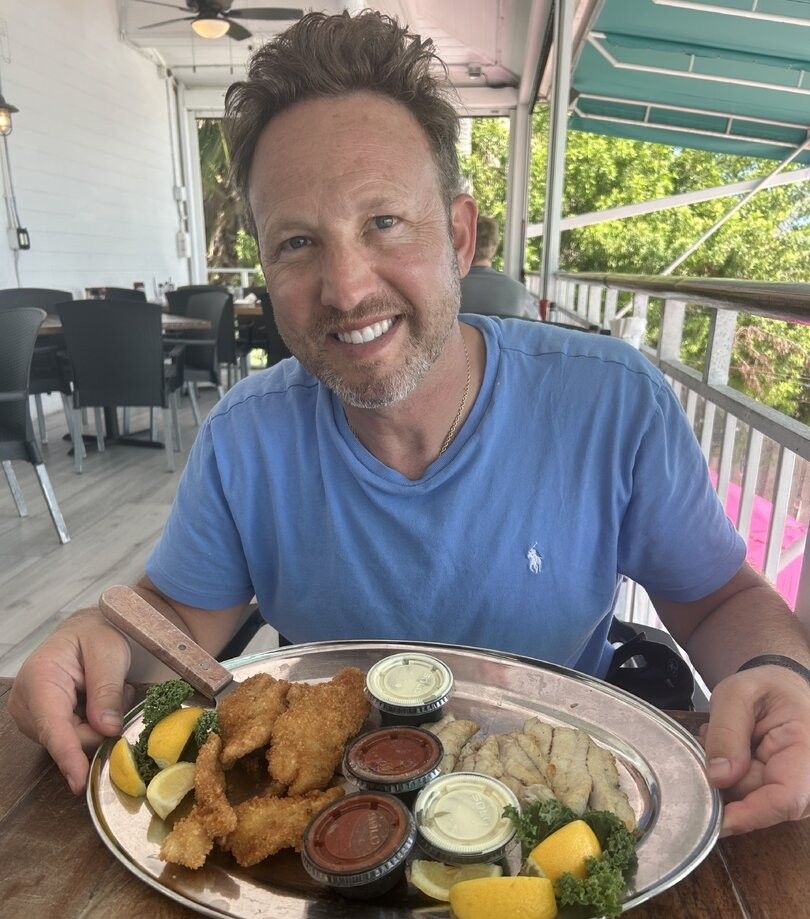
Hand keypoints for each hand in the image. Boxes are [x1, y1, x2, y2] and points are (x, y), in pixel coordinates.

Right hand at [8, 610, 132, 794]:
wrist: (88, 630)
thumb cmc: (98, 634)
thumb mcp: (110, 652)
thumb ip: (107, 690)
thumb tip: (107, 730)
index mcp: (39, 678)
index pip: (53, 726)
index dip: (68, 755)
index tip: (79, 781)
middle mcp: (27, 702)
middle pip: (67, 738)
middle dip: (100, 727)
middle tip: (121, 692)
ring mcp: (32, 715)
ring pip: (73, 741)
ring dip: (99, 724)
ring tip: (111, 691)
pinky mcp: (42, 723)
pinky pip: (74, 738)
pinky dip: (93, 724)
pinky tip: (100, 701)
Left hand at [702, 665, 809, 835]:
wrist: (781, 687)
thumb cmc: (765, 686)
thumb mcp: (737, 694)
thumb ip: (727, 733)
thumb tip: (718, 777)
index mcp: (807, 750)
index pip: (787, 798)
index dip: (752, 813)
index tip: (719, 819)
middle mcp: (807, 778)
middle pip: (761, 801)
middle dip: (727, 780)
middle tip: (710, 739)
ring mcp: (794, 787)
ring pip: (749, 800)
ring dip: (725, 775)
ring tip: (720, 738)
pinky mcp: (779, 790)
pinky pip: (746, 795)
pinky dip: (729, 776)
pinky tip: (727, 750)